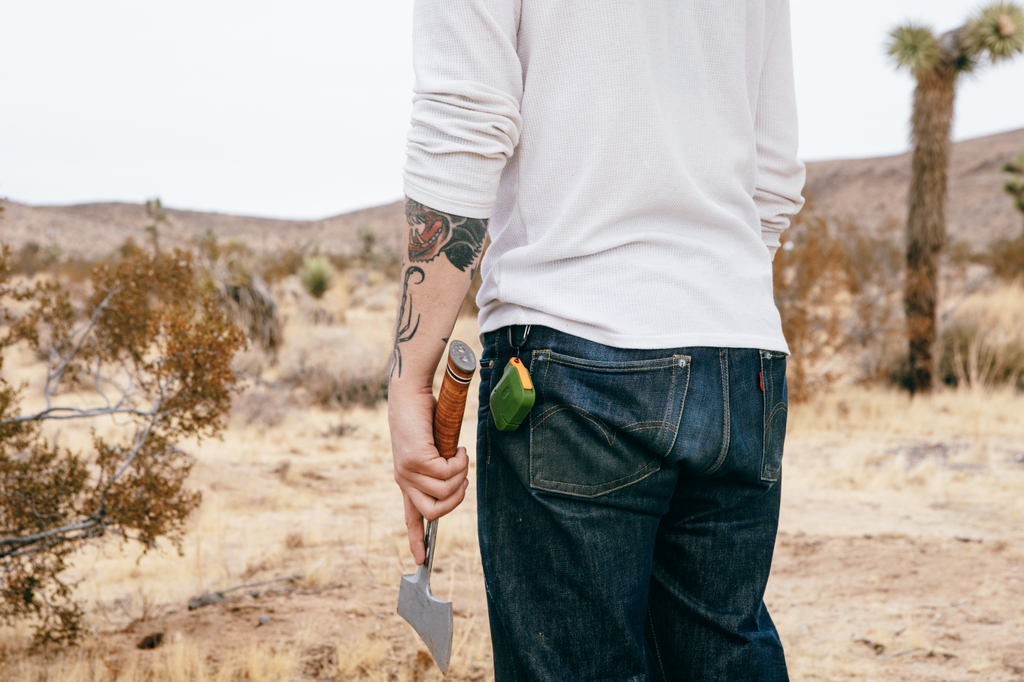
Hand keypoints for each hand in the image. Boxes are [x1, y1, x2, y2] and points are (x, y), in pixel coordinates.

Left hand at [389, 387, 469, 564]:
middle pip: (433, 512)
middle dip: (456, 501)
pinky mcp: (415, 459)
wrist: (409, 396)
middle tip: (464, 479)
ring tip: (460, 456)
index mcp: (407, 481)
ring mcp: (407, 471)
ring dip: (461, 475)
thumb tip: (455, 483)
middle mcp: (404, 479)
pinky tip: (457, 448)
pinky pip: (448, 473)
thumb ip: (438, 468)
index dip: (416, 539)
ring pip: (444, 491)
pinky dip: (460, 462)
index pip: (410, 517)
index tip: (419, 560)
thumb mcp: (431, 450)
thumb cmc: (423, 418)